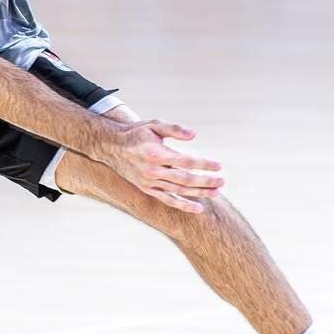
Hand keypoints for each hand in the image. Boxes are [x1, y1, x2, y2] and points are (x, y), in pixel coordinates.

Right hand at [99, 119, 223, 213]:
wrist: (111, 146)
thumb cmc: (136, 133)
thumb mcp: (154, 125)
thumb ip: (175, 129)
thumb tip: (194, 135)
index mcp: (157, 153)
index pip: (186, 161)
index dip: (204, 165)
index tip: (219, 166)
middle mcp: (153, 170)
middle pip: (185, 179)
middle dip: (206, 181)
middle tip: (222, 181)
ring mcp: (150, 182)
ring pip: (179, 190)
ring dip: (199, 193)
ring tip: (216, 193)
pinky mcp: (147, 189)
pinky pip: (167, 199)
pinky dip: (183, 205)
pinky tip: (198, 208)